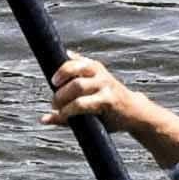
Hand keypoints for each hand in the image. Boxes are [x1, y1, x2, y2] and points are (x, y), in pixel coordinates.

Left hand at [41, 52, 178, 159]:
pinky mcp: (107, 100)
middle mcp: (100, 73)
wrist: (134, 114)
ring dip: (62, 98)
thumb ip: (68, 103)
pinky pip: (82, 103)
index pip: (74, 61)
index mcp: (94, 67)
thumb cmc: (108, 106)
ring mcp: (105, 85)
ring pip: (77, 86)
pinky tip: (66, 116)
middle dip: (59, 87)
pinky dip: (70, 110)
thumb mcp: (90, 97)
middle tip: (54, 102)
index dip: (61, 69)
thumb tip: (43, 118)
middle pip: (73, 71)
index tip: (53, 81)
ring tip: (58, 109)